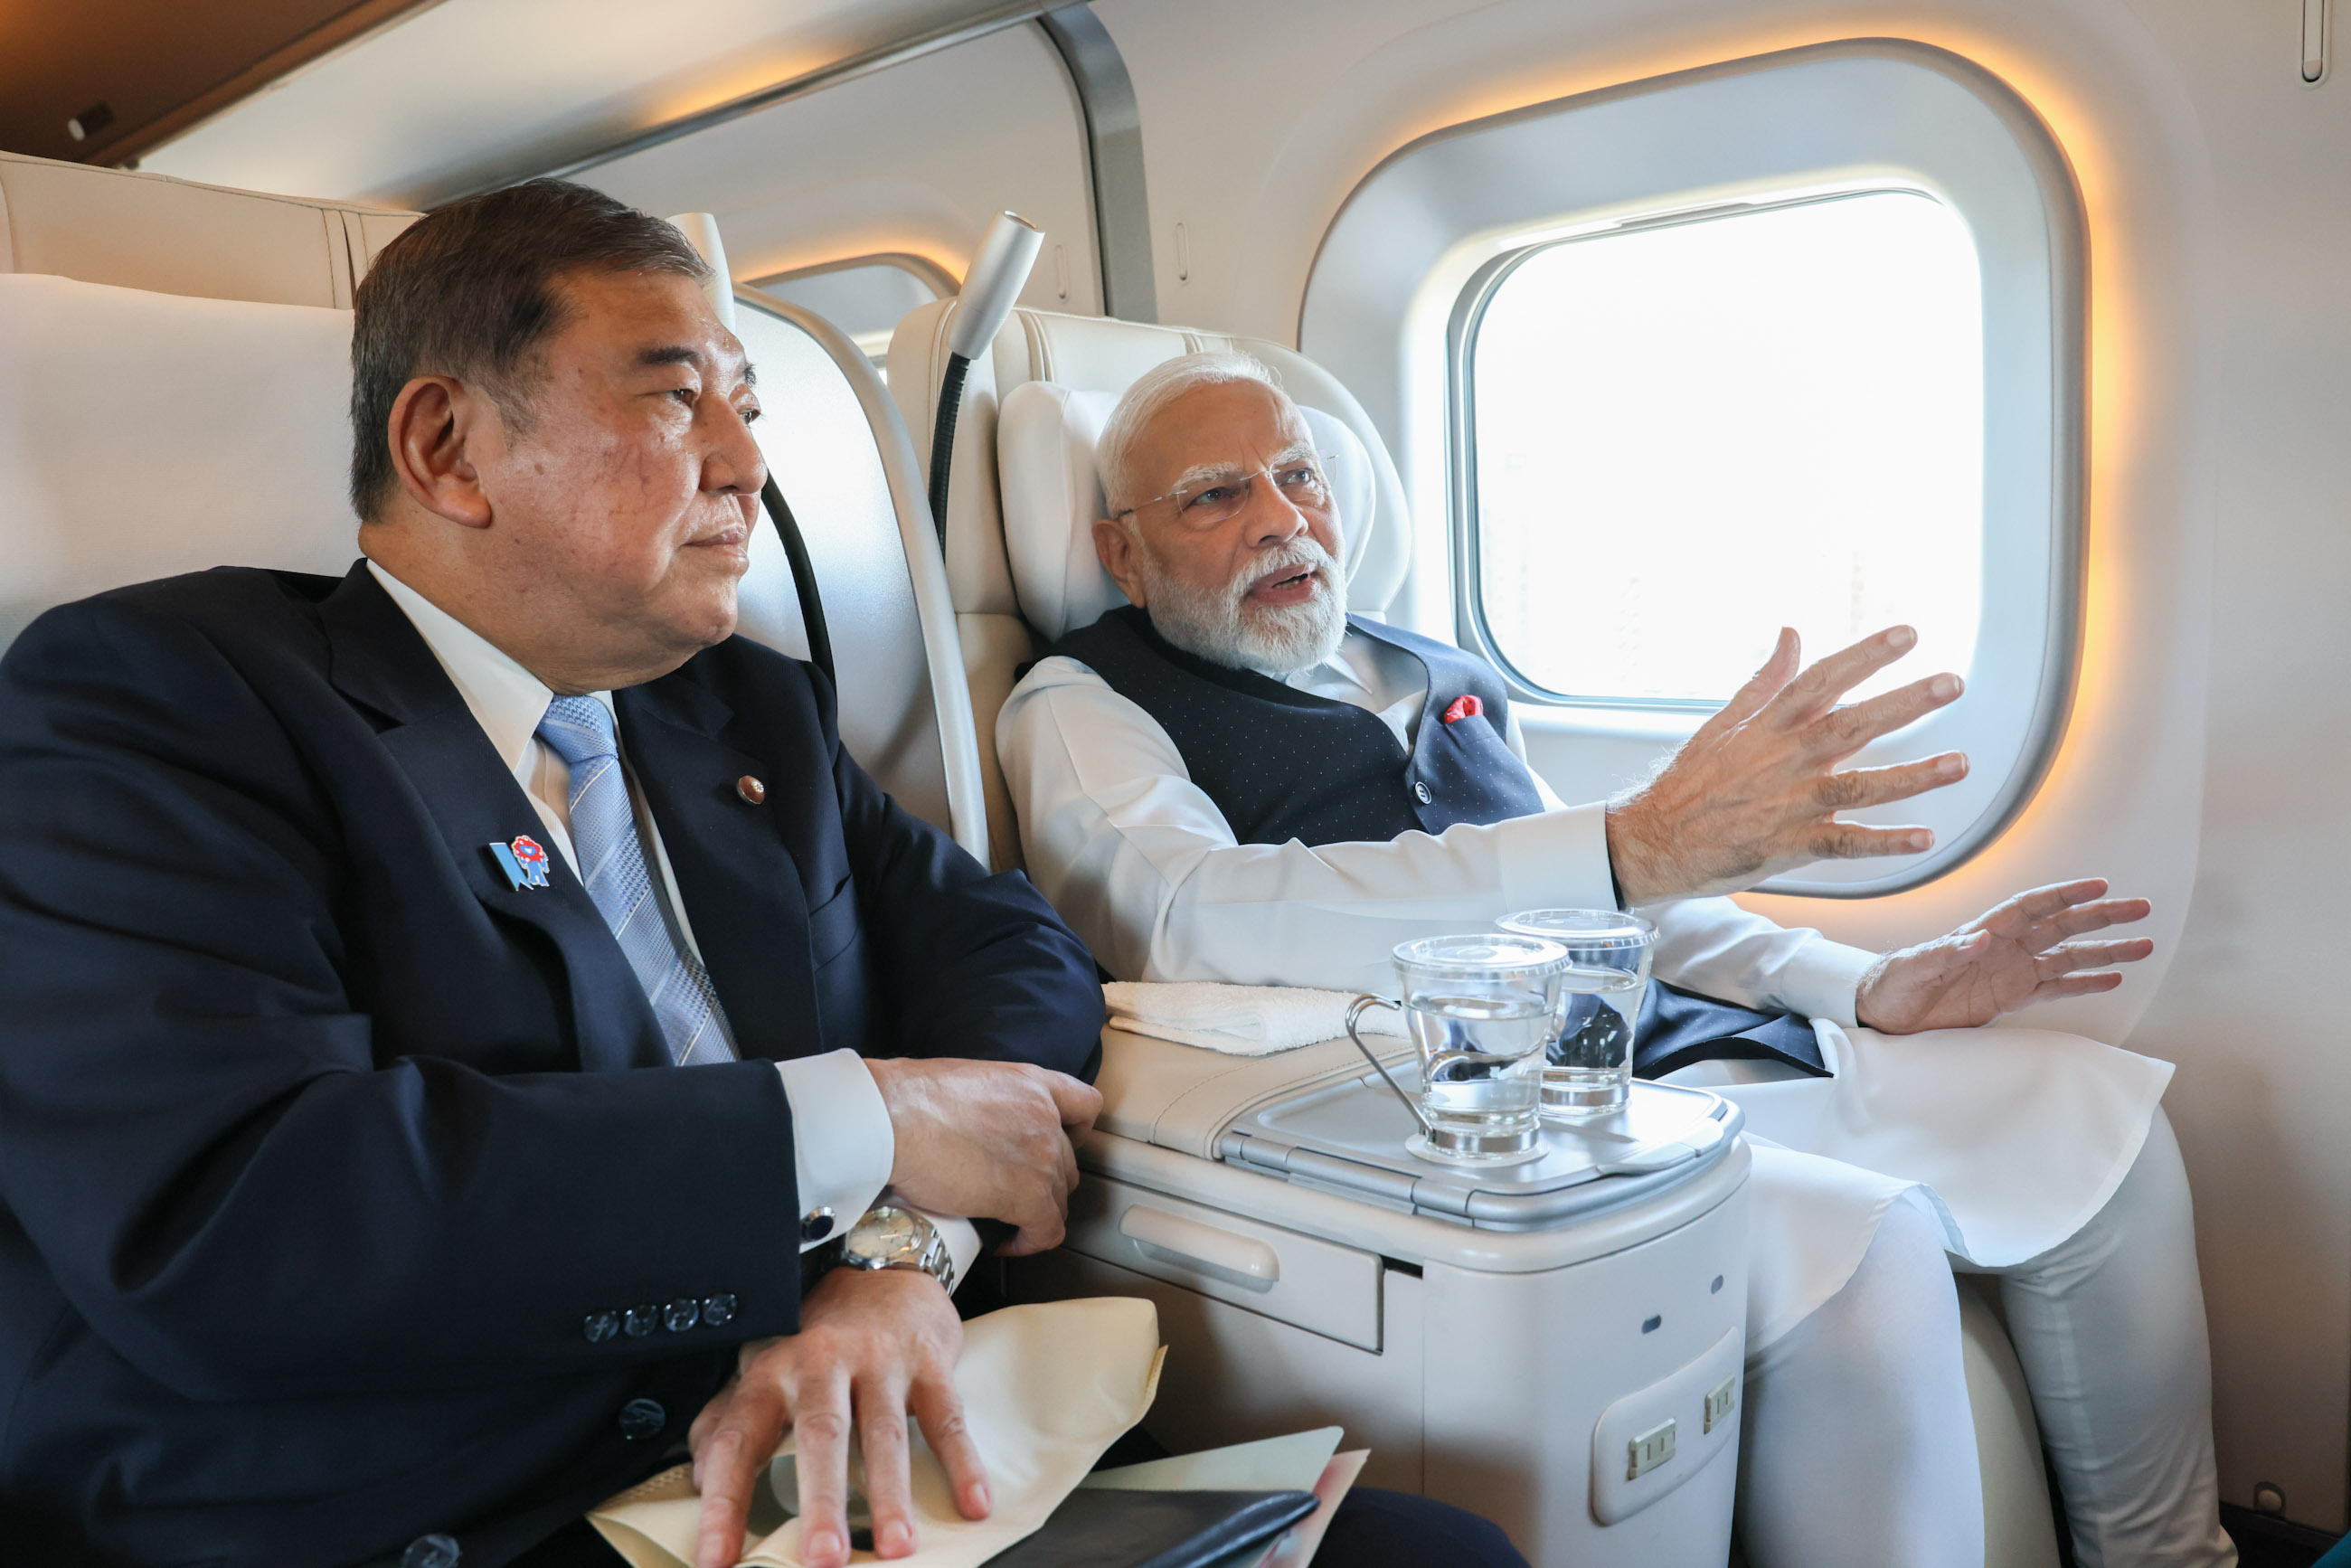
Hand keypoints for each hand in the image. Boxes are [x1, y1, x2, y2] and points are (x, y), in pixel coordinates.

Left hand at [689, 1267, 988, 1567]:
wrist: (886, 1269)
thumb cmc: (823, 1335)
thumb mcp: (768, 1369)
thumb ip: (729, 1421)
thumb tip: (698, 1477)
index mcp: (774, 1371)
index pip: (739, 1439)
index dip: (725, 1500)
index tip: (717, 1557)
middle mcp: (823, 1363)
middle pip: (821, 1435)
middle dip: (821, 1500)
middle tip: (822, 1559)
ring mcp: (881, 1361)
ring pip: (884, 1432)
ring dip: (890, 1494)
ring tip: (896, 1546)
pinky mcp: (929, 1362)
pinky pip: (947, 1417)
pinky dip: (962, 1462)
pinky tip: (972, 1502)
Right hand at [864, 1058, 1101, 1254]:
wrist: (893, 1119)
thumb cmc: (908, 1097)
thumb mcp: (966, 1081)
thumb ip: (990, 1101)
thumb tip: (975, 1125)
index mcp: (1032, 1083)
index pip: (1086, 1106)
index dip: (1075, 1133)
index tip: (1054, 1146)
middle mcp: (1046, 1118)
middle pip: (1067, 1162)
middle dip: (1045, 1181)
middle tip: (1013, 1192)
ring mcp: (1042, 1157)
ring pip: (1060, 1199)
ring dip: (1036, 1212)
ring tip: (1005, 1221)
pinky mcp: (1027, 1196)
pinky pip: (1047, 1230)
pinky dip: (1030, 1241)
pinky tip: (1005, 1242)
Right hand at [1606, 626, 1967, 903]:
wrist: (1653, 842)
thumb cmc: (1687, 785)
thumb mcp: (1720, 724)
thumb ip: (1765, 681)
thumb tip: (1791, 634)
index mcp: (1767, 728)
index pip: (1822, 681)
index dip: (1866, 656)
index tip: (1907, 635)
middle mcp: (1783, 761)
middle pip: (1852, 724)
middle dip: (1905, 703)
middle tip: (1951, 684)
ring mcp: (1788, 804)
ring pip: (1860, 785)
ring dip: (1913, 775)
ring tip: (1959, 763)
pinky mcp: (1789, 845)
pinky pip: (1845, 843)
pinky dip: (1885, 842)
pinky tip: (1923, 838)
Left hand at [1854, 878, 2154, 1033]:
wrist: (1883, 1013)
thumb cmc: (1891, 983)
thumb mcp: (1913, 966)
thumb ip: (1947, 952)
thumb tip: (1981, 940)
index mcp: (1982, 931)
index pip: (2031, 906)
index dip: (2064, 895)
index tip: (2098, 886)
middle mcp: (2004, 948)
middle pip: (2061, 925)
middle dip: (2100, 916)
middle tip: (2140, 908)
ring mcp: (2011, 971)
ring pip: (2068, 956)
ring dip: (2105, 951)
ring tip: (2143, 945)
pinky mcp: (2011, 997)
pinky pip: (2056, 987)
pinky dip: (2085, 983)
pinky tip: (2114, 978)